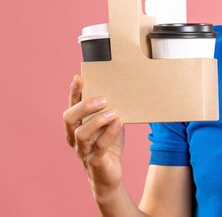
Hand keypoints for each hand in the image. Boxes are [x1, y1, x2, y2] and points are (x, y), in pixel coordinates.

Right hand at [63, 74, 124, 198]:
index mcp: (76, 125)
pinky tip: (119, 123)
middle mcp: (74, 137)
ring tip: (113, 112)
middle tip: (103, 99)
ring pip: (81, 133)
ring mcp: (83, 150)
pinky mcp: (95, 161)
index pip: (71, 106)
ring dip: (97, 120)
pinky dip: (109, 133)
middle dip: (84, 106)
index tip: (79, 77)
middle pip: (69, 118)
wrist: (109, 174)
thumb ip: (109, 109)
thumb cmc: (108, 144)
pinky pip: (99, 146)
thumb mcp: (109, 124)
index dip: (74, 92)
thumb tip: (120, 89)